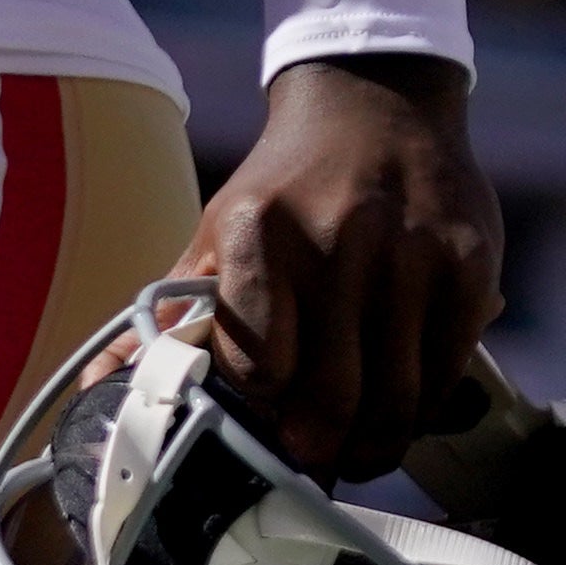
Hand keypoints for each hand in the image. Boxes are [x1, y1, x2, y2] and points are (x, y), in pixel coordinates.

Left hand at [180, 55, 503, 482]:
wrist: (376, 101)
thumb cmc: (288, 187)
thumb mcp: (217, 235)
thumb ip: (164, 316)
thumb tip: (96, 391)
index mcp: (258, 231)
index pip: (256, 366)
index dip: (257, 413)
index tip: (258, 430)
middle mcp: (338, 237)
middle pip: (330, 398)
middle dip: (319, 451)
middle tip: (315, 463)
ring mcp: (411, 252)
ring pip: (396, 398)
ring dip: (375, 444)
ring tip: (359, 450)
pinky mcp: (468, 263)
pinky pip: (447, 370)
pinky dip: (425, 404)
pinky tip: (404, 400)